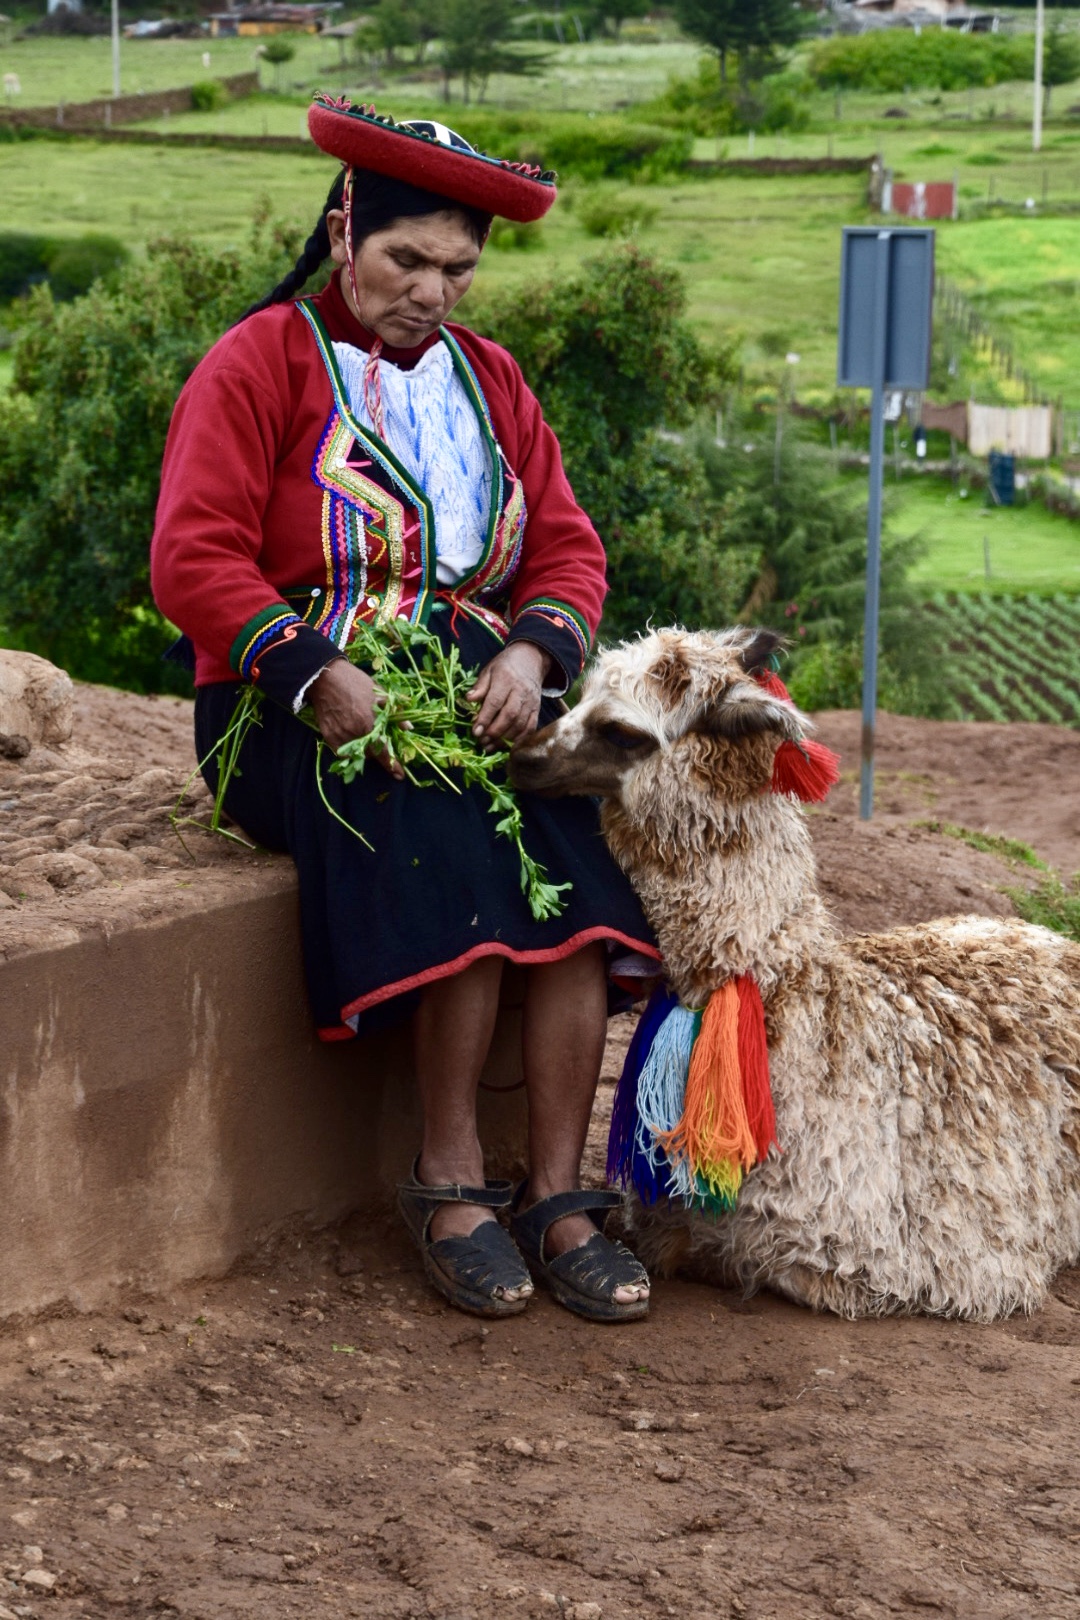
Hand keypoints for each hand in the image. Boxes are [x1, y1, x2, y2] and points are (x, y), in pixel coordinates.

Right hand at [308, 659, 403, 778]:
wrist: (326, 677)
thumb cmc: (355, 682)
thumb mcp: (380, 693)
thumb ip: (394, 712)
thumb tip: (408, 728)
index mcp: (369, 722)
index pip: (383, 751)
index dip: (393, 766)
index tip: (400, 775)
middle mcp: (354, 732)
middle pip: (371, 755)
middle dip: (379, 754)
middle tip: (381, 745)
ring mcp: (339, 735)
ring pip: (356, 755)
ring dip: (365, 752)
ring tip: (367, 739)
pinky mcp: (328, 735)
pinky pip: (341, 753)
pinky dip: (350, 751)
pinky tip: (354, 740)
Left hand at [467, 642, 551, 749]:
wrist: (530, 660)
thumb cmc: (505, 667)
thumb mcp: (489, 670)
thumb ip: (480, 687)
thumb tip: (468, 700)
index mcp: (505, 679)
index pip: (495, 701)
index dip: (485, 718)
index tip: (476, 731)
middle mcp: (521, 691)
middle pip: (509, 715)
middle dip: (495, 731)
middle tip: (482, 741)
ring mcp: (531, 702)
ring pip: (520, 724)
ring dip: (505, 738)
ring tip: (490, 745)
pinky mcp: (537, 709)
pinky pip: (530, 728)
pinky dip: (519, 739)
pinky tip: (507, 745)